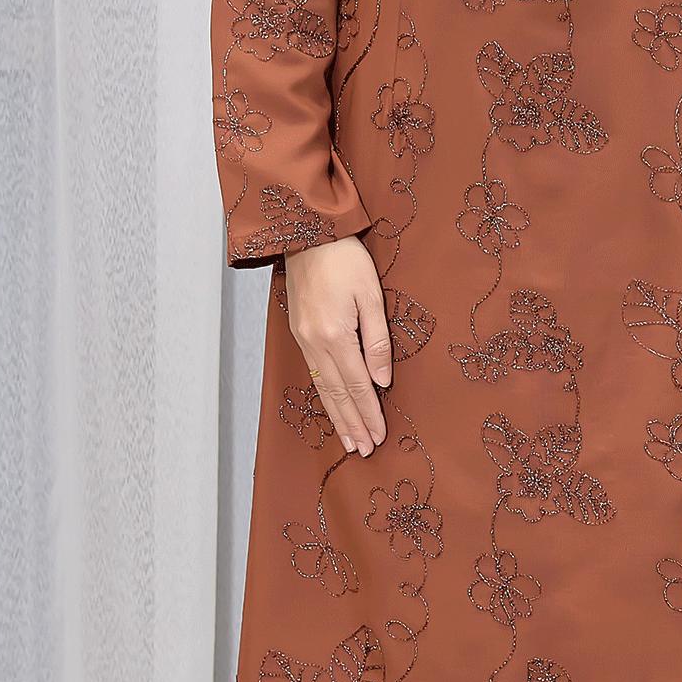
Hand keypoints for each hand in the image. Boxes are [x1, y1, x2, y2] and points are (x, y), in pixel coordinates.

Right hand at [282, 236, 391, 455]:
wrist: (307, 232)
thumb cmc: (345, 258)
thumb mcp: (371, 294)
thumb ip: (377, 340)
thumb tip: (382, 380)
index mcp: (335, 335)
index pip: (357, 384)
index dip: (369, 413)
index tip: (380, 436)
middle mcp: (315, 342)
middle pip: (337, 393)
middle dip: (353, 424)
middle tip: (365, 450)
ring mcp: (303, 339)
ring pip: (323, 387)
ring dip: (337, 416)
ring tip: (349, 440)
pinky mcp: (299, 332)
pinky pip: (314, 373)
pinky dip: (324, 395)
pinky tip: (332, 406)